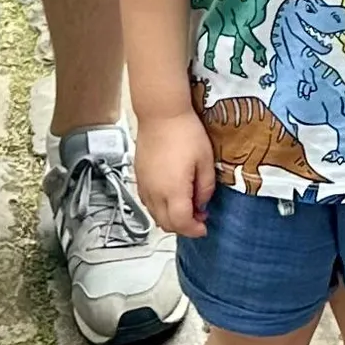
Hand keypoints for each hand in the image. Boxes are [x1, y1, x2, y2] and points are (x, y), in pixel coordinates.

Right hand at [135, 108, 213, 236]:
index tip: (204, 227)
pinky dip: (160, 208)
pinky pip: (147, 202)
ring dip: (171, 218)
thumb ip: (206, 187)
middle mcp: (155, 192)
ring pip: (155, 215)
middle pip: (166, 224)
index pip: (181, 223)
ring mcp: (144, 186)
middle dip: (184, 227)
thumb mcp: (205, 160)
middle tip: (199, 217)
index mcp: (173, 190)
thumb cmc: (185, 132)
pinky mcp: (139, 177)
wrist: (161, 113)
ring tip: (186, 205)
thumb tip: (202, 202)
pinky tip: (171, 196)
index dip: (194, 230)